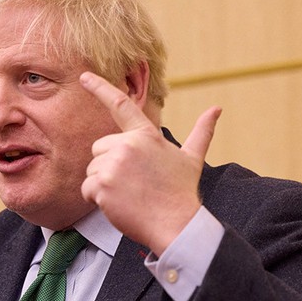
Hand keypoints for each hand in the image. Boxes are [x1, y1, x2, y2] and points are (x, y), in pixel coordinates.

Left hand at [79, 71, 220, 254]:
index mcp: (145, 135)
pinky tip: (118, 205)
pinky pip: (86, 189)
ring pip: (91, 170)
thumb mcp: (192, 158)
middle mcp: (127, 145)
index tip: (84, 76)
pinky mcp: (103, 185)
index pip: (120, 104)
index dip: (99, 87)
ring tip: (128, 195)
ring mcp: (113, 164)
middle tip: (131, 183)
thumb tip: (217, 109)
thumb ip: (201, 132)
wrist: (175, 224)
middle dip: (108, 165)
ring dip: (103, 184)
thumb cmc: (181, 192)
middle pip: (98, 148)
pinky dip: (96, 200)